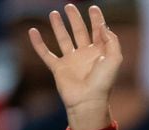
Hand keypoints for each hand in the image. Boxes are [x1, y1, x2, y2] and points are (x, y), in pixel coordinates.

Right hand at [29, 4, 121, 129]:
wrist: (88, 101)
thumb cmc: (103, 82)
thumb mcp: (114, 59)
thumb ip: (112, 41)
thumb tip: (104, 27)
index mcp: (99, 53)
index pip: (97, 32)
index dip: (96, 20)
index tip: (93, 8)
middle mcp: (85, 55)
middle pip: (79, 31)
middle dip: (75, 18)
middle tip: (70, 6)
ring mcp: (71, 61)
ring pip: (63, 39)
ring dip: (58, 26)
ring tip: (54, 13)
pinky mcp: (58, 68)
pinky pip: (45, 53)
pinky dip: (38, 43)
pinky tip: (33, 31)